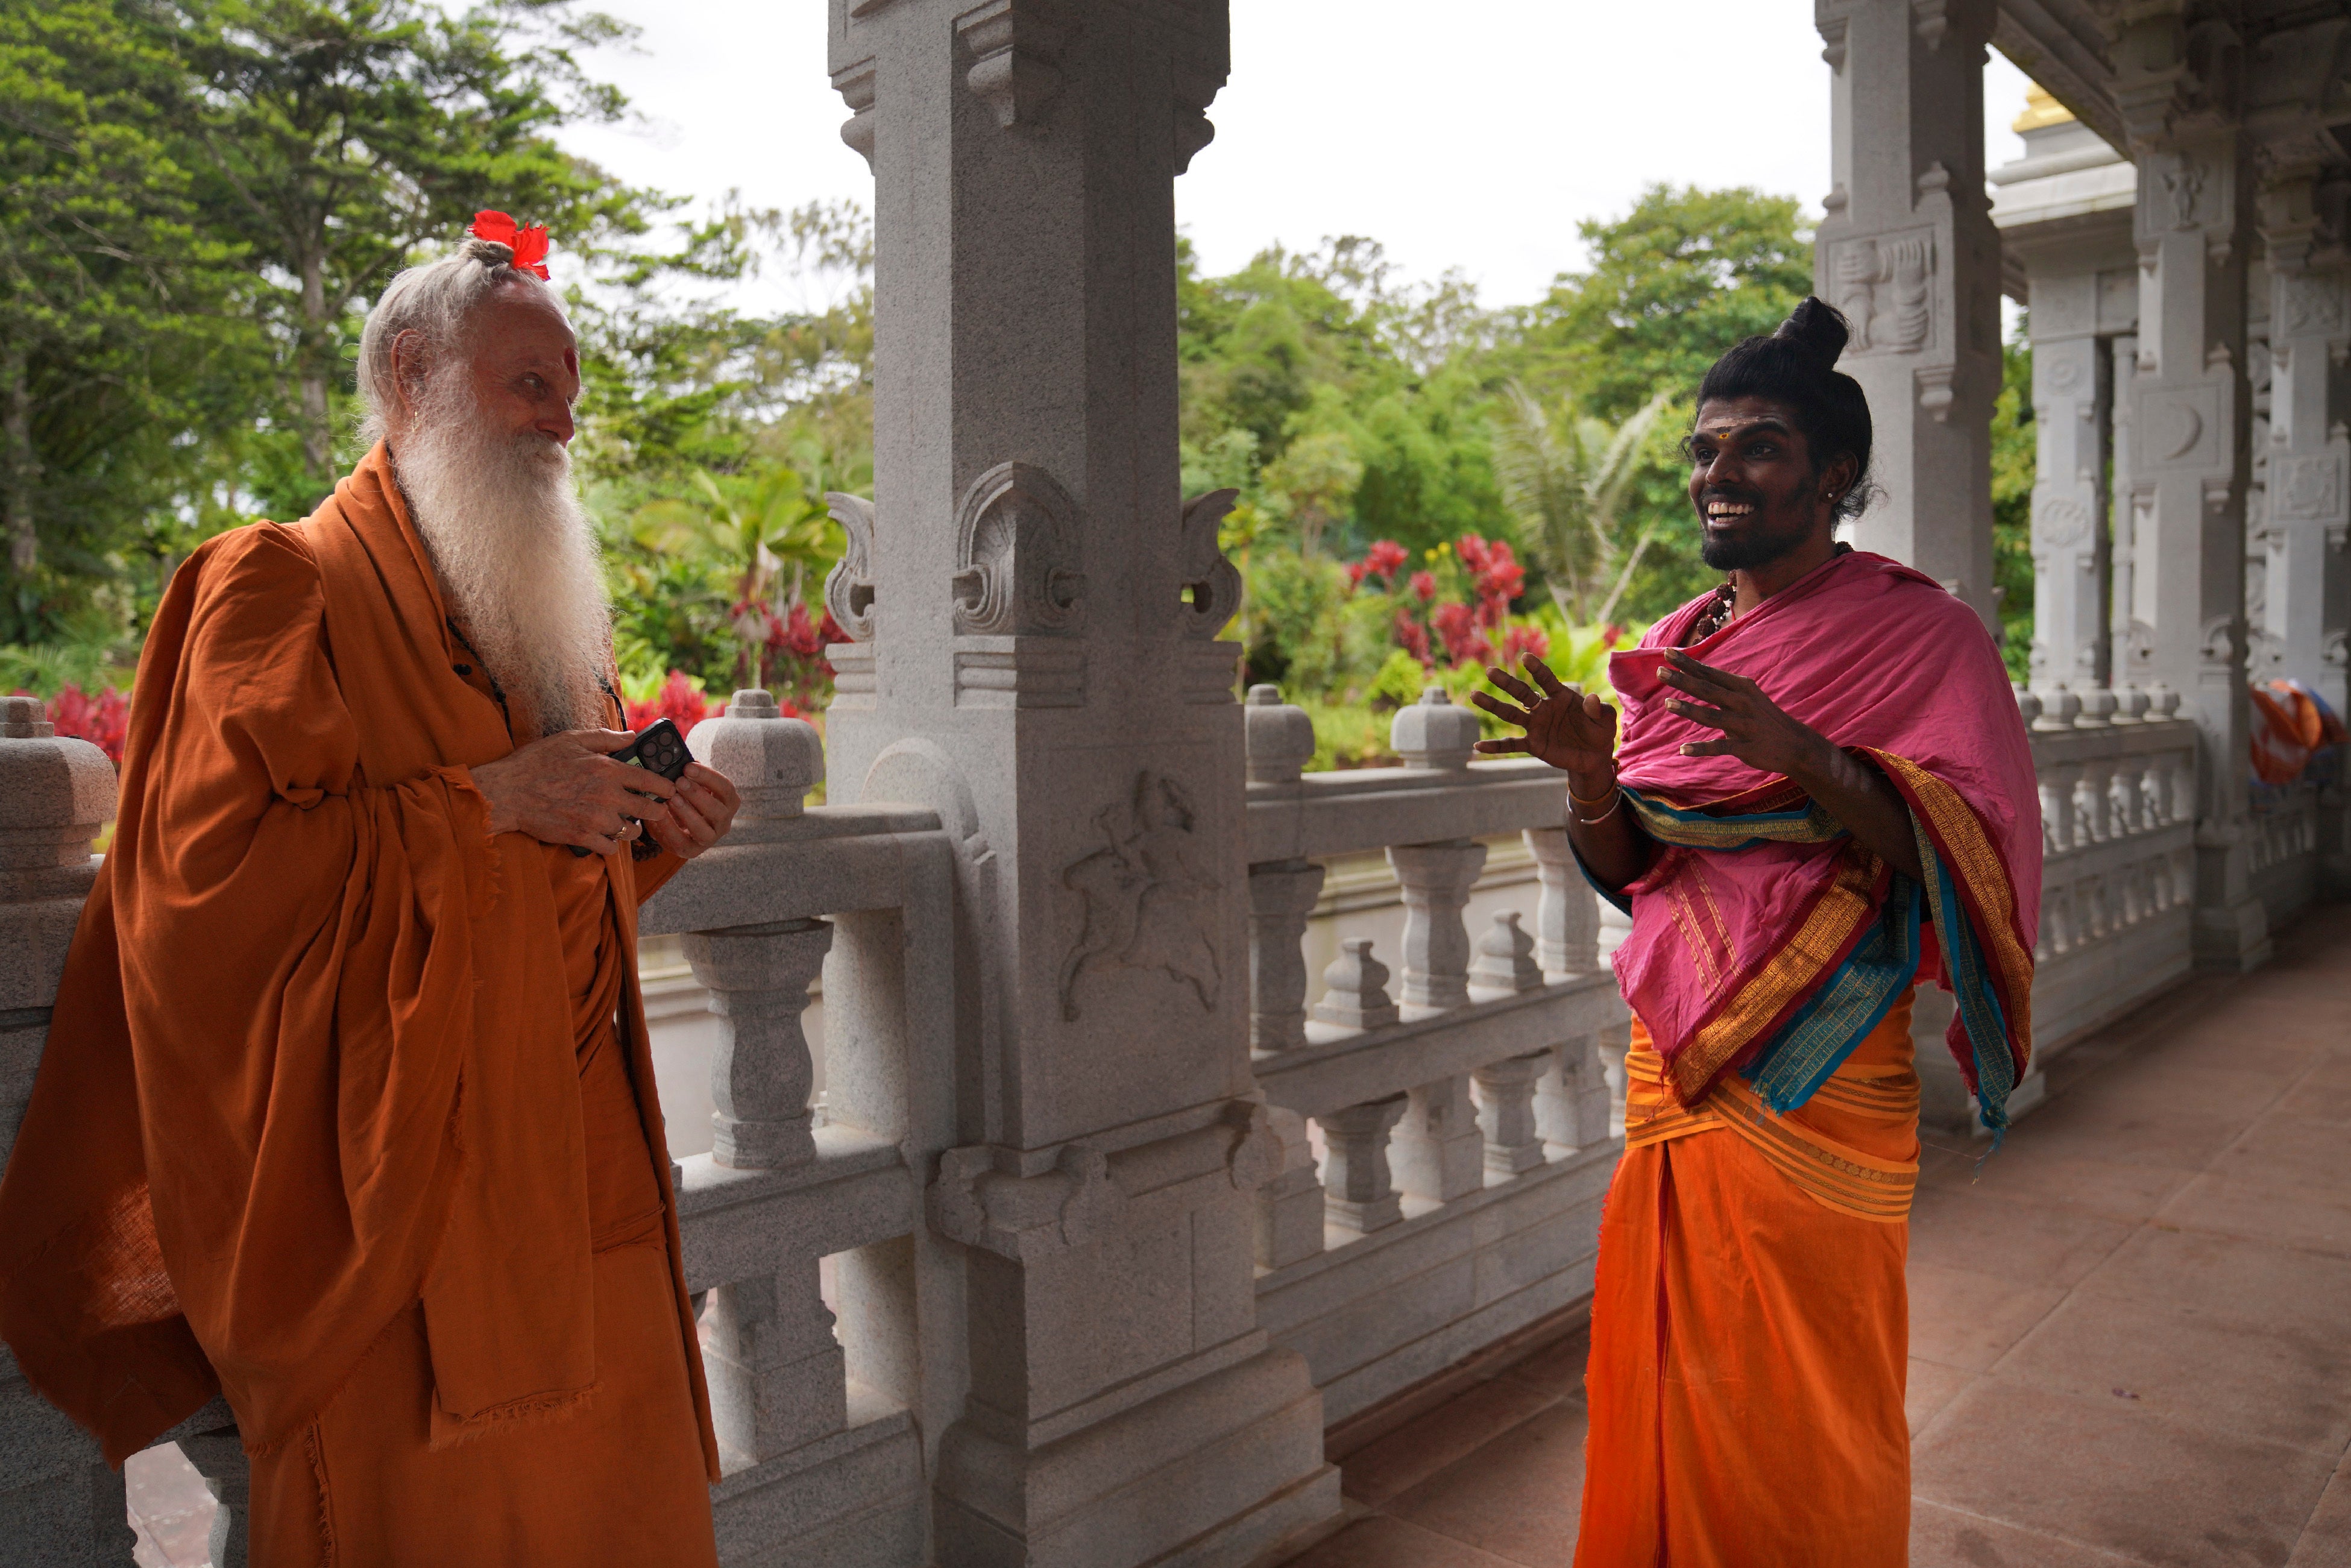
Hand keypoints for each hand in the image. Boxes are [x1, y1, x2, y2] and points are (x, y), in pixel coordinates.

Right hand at [471, 729, 679, 855]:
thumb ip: (606, 738)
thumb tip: (632, 736)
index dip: (666, 788)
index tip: (669, 791)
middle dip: (654, 811)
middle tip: (650, 810)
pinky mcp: (582, 837)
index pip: (652, 781)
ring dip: (630, 829)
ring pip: (631, 832)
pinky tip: (603, 835)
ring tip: (623, 823)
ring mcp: (596, 818)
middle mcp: (607, 795)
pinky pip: (611, 848)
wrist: (508, 793)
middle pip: (650, 810)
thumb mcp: (571, 740)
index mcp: (607, 769)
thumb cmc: (537, 763)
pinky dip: (610, 844)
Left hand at [642, 761, 739, 861]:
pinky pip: (682, 841)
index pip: (725, 788)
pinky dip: (669, 828)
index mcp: (728, 802)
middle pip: (718, 810)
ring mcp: (710, 839)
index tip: (688, 767)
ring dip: (687, 813)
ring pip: (704, 830)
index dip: (708, 777)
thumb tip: (679, 760)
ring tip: (671, 799)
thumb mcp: (692, 785)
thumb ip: (689, 775)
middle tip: (679, 782)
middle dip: (697, 794)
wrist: (677, 826)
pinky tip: (658, 815)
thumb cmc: (688, 800)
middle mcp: (724, 822)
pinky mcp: (692, 851)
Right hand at [1470, 655, 1619, 792]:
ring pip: (1511, 714)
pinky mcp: (1533, 745)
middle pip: (1521, 693)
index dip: (1537, 668)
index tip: (1525, 657)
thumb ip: (1599, 709)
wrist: (1594, 756)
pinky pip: (1511, 745)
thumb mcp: (1606, 720)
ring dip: (1493, 705)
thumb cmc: (1600, 732)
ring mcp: (1536, 726)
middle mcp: (1544, 708)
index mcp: (1561, 697)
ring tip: (1475, 695)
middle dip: (1506, 682)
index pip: (1546, 679)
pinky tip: (1478, 746)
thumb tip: (1592, 699)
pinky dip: (1495, 746)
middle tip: (1490, 671)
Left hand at [1657, 649, 1833, 778]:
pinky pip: (1720, 747)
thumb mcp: (1747, 696)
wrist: (1796, 744)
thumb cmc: (1763, 717)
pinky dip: (1701, 748)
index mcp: (1741, 687)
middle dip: (1683, 679)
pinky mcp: (1746, 747)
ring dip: (1689, 710)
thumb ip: (1722, 687)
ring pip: (1713, 716)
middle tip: (1659, 671)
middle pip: (1707, 689)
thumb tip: (1694, 673)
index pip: (1709, 673)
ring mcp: (1745, 725)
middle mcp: (1743, 702)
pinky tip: (1683, 750)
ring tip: (1668, 704)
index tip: (1666, 652)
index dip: (1687, 663)